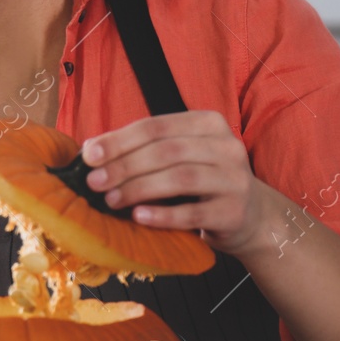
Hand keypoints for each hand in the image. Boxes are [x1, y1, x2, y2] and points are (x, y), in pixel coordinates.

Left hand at [81, 111, 269, 257]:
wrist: (250, 216)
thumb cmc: (203, 183)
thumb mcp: (182, 156)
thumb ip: (145, 149)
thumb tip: (91, 150)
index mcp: (208, 124)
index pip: (156, 126)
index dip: (120, 139)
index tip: (89, 155)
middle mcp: (226, 146)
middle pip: (166, 151)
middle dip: (124, 165)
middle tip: (94, 182)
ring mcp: (233, 178)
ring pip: (180, 177)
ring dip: (139, 188)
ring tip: (111, 200)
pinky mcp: (233, 211)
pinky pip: (193, 213)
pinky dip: (163, 214)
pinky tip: (139, 216)